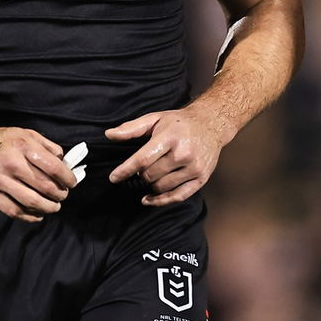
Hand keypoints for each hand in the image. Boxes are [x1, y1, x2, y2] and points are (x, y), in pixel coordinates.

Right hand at [0, 126, 76, 222]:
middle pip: (45, 186)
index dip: (67, 178)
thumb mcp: (26, 134)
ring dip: (48, 208)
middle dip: (60, 195)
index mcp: (23, 146)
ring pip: (31, 202)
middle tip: (63, 196)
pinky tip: (38, 215)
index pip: (54, 167)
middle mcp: (12, 163)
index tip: (72, 183)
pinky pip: (14, 211)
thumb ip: (47, 146)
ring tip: (54, 207)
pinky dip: (30, 217)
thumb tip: (65, 163)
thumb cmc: (2, 140)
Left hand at [106, 109, 227, 205]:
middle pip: (150, 175)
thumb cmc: (178, 122)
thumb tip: (109, 134)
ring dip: (151, 184)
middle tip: (142, 168)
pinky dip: (161, 201)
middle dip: (140, 174)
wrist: (211, 124)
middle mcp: (183, 153)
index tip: (113, 177)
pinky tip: (148, 199)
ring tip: (151, 174)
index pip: (143, 159)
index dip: (125, 170)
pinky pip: (177, 196)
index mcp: (170, 137)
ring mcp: (194, 168)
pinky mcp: (201, 179)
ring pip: (161, 187)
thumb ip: (131, 128)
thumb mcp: (155, 118)